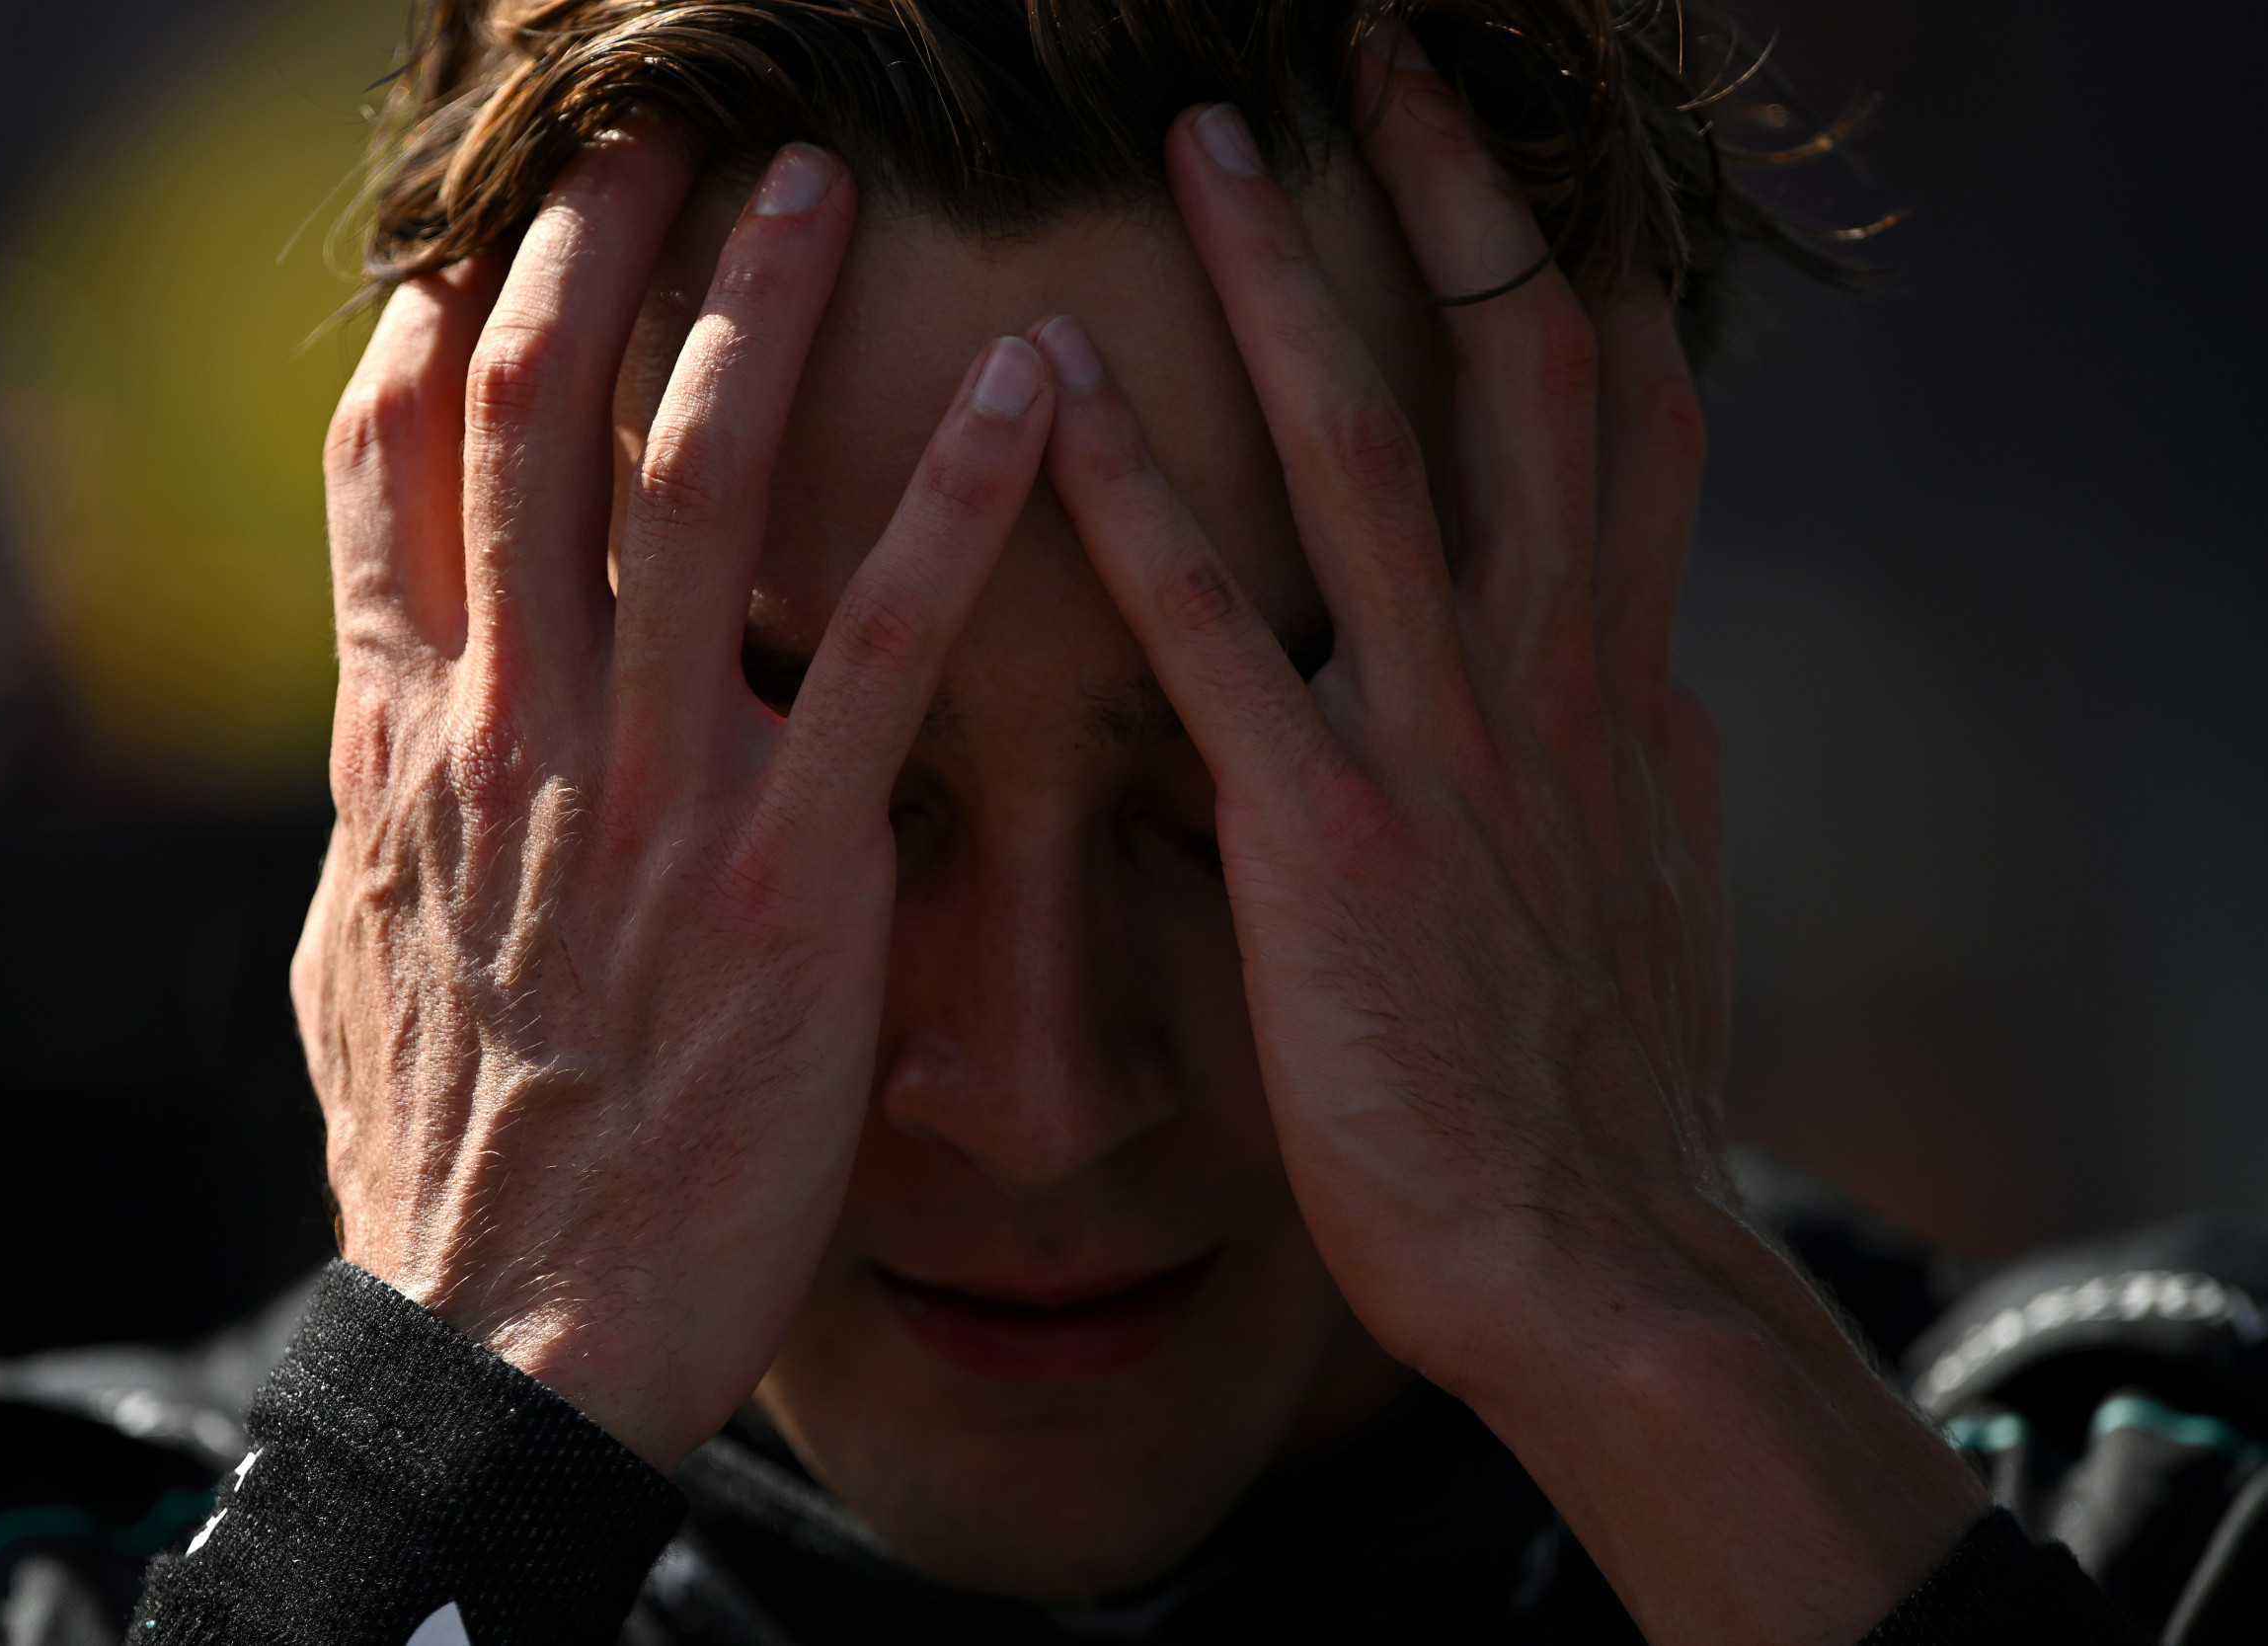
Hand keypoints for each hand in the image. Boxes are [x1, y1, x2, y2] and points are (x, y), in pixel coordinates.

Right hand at [293, 129, 1055, 1470]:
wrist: (521, 1328)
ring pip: (689, 483)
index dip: (440, 326)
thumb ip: (382, 802)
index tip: (487, 234)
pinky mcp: (792, 863)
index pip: (393, 467)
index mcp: (406, 739)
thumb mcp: (360, 954)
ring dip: (758, 313)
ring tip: (823, 183)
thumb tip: (385, 705)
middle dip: (591, 249)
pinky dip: (953, 498)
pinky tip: (1027, 388)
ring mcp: (650, 784)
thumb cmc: (450, 1154)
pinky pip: (882, 640)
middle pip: (535, 417)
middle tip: (656, 129)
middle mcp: (514, 725)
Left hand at [1030, 32, 1980, 1645]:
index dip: (1573, 266)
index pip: (1622, 419)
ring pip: (1374, 456)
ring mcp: (1446, 744)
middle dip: (1463, 199)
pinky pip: (1225, 635)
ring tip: (1212, 142)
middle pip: (1522, 375)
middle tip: (1386, 53)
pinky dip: (1139, 504)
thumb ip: (1625, 752)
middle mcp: (1551, 676)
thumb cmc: (1591, 1086)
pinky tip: (1051, 395)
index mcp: (1623, 682)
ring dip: (1292, 285)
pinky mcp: (1329, 835)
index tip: (1514, 158)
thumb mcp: (1648, 883)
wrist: (1586, 1256)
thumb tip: (1638, 662)